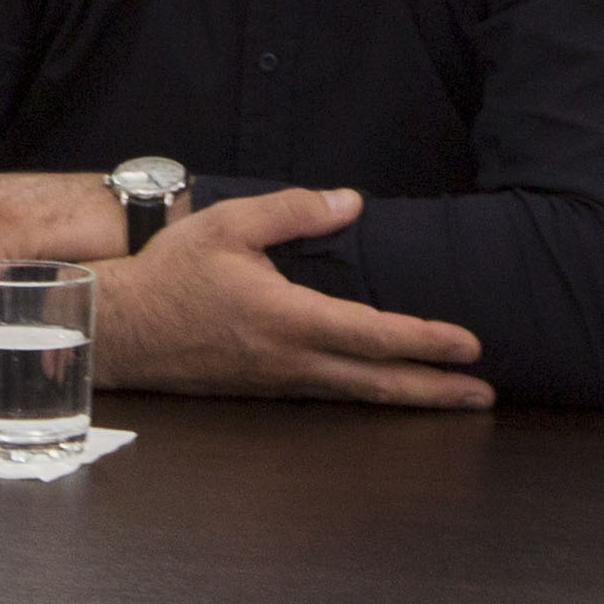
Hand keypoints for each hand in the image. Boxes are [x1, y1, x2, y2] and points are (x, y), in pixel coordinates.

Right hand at [83, 187, 490, 408]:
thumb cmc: (170, 273)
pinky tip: (387, 391)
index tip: (469, 344)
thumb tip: (351, 202)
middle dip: (435, 390)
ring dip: (411, 399)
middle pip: (378, 382)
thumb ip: (293, 211)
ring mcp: (280, 383)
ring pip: (358, 396)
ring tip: (453, 400)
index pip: (374, 335)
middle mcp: (292, 361)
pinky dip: (371, 397)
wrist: (120, 331)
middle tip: (483, 395)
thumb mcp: (228, 224)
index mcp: (288, 319)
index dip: (426, 340)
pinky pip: (332, 396)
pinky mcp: (266, 390)